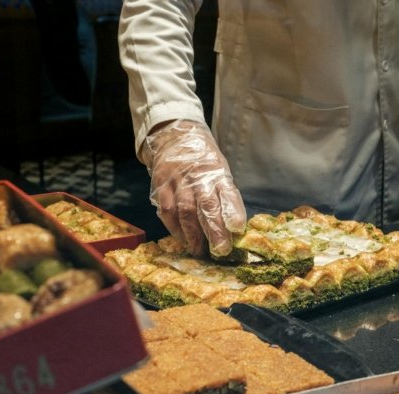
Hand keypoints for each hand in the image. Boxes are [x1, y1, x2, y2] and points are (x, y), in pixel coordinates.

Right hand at [143, 120, 246, 256]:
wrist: (173, 138)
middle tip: (221, 250)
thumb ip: (225, 194)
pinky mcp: (161, 186)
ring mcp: (177, 181)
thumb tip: (233, 226)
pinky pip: (167, 211)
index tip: (237, 228)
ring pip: (185, 211)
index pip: (227, 191)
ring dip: (193, 234)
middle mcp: (198, 176)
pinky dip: (175, 228)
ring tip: (199, 250)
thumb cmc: (202, 160)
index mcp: (217, 171)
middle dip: (214, 230)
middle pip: (206, 205)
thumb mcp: (219, 170)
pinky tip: (182, 239)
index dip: (232, 210)